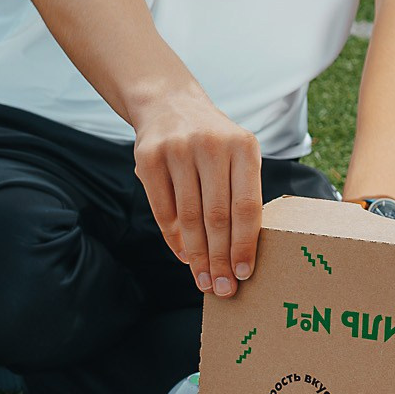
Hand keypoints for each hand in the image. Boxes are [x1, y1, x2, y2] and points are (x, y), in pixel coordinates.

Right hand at [129, 89, 262, 296]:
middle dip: (220, 259)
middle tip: (223, 289)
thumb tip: (241, 255)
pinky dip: (174, 239)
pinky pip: (163, 210)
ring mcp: (177, 150)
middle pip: (217, 217)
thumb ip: (242, 194)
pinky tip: (183, 257)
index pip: (246, 206)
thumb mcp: (238, 154)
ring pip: (189, 218)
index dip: (244, 244)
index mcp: (243, 146)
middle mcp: (211, 146)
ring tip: (204, 280)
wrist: (169, 104)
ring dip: (197, 256)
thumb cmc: (213, 143)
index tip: (244, 274)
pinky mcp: (148, 158)